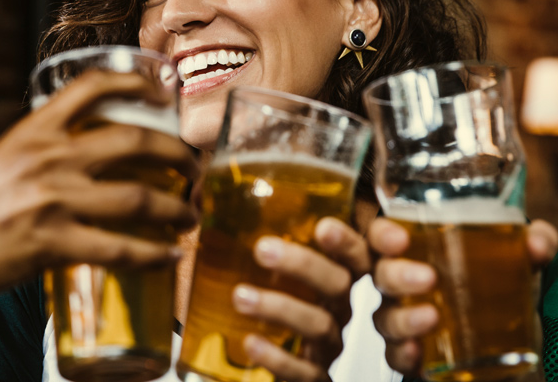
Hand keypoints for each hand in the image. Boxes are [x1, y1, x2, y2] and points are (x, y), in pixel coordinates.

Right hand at [0, 70, 198, 308]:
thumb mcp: (3, 161)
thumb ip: (45, 152)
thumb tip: (90, 154)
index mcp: (33, 130)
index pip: (92, 87)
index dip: (135, 80)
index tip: (164, 89)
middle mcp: (48, 158)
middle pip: (135, 140)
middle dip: (178, 154)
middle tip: (195, 168)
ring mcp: (54, 201)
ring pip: (140, 198)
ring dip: (178, 209)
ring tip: (190, 216)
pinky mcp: (54, 245)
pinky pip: (121, 249)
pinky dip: (155, 255)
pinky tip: (170, 256)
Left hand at [230, 218, 371, 381]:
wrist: (272, 363)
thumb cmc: (270, 301)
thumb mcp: (262, 265)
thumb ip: (243, 231)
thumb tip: (202, 194)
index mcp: (334, 274)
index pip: (355, 250)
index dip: (347, 240)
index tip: (324, 226)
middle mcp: (338, 307)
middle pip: (339, 282)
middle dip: (305, 264)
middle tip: (264, 249)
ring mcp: (328, 344)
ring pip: (318, 324)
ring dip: (280, 307)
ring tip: (241, 296)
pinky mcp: (315, 376)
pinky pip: (304, 370)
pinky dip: (277, 357)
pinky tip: (251, 342)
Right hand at [369, 218, 557, 374]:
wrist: (515, 336)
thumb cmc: (502, 284)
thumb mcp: (522, 258)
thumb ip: (537, 242)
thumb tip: (536, 244)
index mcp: (418, 250)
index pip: (383, 235)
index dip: (383, 235)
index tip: (400, 239)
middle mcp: (403, 284)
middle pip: (382, 275)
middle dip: (398, 275)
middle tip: (428, 278)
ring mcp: (406, 319)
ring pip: (385, 317)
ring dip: (403, 317)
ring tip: (432, 317)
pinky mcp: (416, 354)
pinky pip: (395, 356)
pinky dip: (403, 354)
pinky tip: (418, 352)